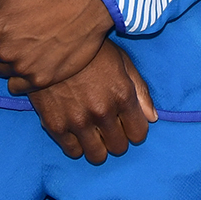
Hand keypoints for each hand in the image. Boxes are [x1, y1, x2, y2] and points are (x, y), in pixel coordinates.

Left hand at [0, 0, 111, 92]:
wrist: (90, 0)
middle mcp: (4, 50)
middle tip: (11, 32)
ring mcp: (23, 67)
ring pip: (0, 71)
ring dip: (6, 60)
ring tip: (23, 45)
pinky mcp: (41, 79)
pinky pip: (17, 87)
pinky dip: (19, 77)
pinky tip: (30, 62)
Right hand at [27, 40, 155, 163]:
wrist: (48, 43)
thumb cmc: (89, 50)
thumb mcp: (121, 61)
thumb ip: (140, 91)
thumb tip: (152, 118)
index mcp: (122, 95)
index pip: (139, 134)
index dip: (134, 128)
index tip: (126, 122)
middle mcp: (102, 112)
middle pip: (119, 147)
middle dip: (116, 138)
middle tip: (107, 125)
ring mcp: (78, 121)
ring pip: (97, 156)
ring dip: (97, 146)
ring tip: (91, 131)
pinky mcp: (55, 126)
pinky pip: (73, 152)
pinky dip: (76, 145)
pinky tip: (75, 130)